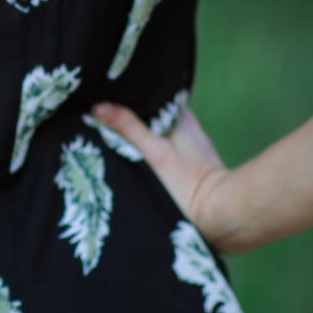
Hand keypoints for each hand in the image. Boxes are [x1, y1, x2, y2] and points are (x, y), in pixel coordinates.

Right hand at [90, 99, 242, 252]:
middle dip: (123, 117)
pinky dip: (138, 151)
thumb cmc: (187, 182)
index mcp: (179, 114)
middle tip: (95, 118)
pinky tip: (122, 156)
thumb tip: (97, 107)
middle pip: (145, 115)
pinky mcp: (178, 165)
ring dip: (130, 135)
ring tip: (101, 135)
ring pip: (147, 133)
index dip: (123, 97)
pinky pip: (151, 150)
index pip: (146, 96)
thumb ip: (128, 128)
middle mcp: (181, 125)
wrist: (217, 216)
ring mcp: (180, 145)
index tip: (99, 98)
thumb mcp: (154, 152)